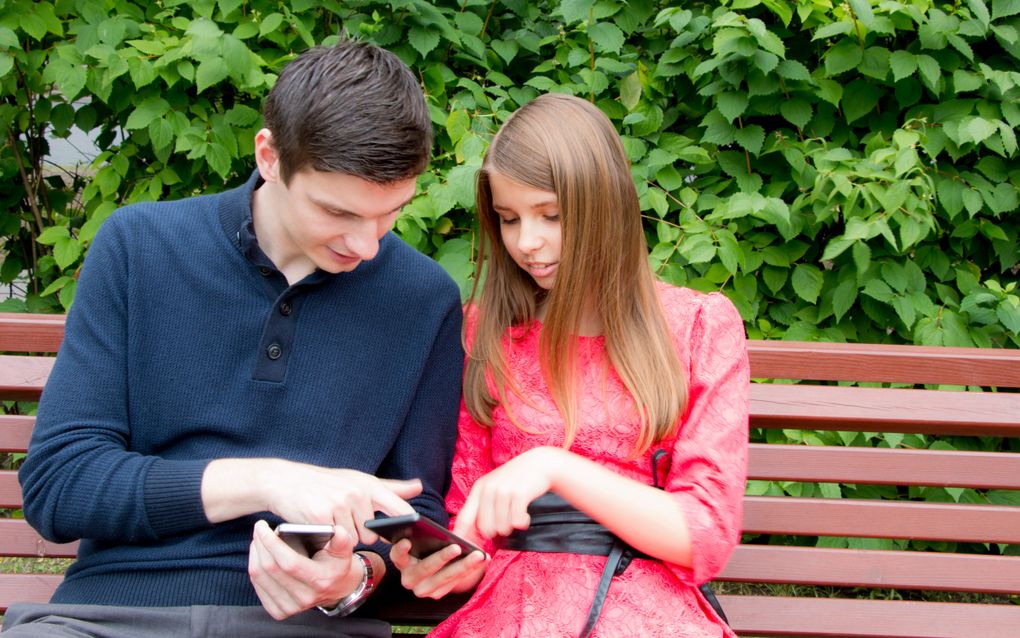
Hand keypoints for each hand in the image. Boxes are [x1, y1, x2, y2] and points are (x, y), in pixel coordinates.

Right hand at [203, 459, 422, 545]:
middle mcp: (358, 493)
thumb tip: (419, 487)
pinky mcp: (323, 516)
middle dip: (360, 533)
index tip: (406, 535)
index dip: (405, 526)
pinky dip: (329, 538)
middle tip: (343, 518)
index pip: (399, 509)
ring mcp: (340, 504)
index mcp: (370, 485)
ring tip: (330, 519)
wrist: (286, 481)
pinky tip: (320, 525)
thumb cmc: (326, 483)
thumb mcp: (359, 480)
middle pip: (372, 534)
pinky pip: (336, 540)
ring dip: (344, 537)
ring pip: (354, 539)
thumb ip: (391, 488)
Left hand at [248, 520, 369, 618]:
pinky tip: (257, 556)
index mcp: (320, 581)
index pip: (289, 563)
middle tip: (258, 529)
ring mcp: (291, 607)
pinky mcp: (280, 612)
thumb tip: (338, 530)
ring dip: (254, 555)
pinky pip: (258, 588)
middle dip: (260, 545)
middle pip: (270, 569)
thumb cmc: (337, 565)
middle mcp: (304, 597)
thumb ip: (342, 541)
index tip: (262, 526)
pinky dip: (254, 568)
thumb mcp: (344, 551)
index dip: (271, 543)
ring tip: (257, 539)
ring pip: (260, 578)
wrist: (338, 590)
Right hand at [390, 537, 486, 598]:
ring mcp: (422, 589)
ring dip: (463, 566)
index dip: (401, 550)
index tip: (407, 542)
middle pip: (425, 568)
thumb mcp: (419, 537)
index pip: (397, 555)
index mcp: (400, 561)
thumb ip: (419, 530)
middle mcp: (408, 578)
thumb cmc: (424, 544)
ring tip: (478, 555)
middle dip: (442, 557)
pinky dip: (471, 570)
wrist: (430, 563)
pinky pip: (455, 582)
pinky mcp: (437, 593)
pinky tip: (483, 559)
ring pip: (444, 578)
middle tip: (456, 547)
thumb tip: (420, 519)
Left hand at [454, 447, 562, 539]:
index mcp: (479, 489)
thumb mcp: (494, 487)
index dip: (465, 537)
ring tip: (516, 514)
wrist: (539, 464)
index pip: (464, 519)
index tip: (469, 549)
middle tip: (506, 522)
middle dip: (496, 532)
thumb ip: (482, 507)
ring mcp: (503, 490)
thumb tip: (472, 533)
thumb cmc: (515, 480)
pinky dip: (523, 523)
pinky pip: (517, 522)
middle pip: (485, 528)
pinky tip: (525, 515)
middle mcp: (488, 489)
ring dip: (511, 526)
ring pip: (502, 527)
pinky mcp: (519, 493)